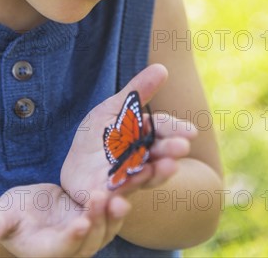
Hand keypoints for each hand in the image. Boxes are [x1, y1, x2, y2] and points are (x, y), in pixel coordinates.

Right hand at [0, 183, 130, 257]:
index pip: (62, 248)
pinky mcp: (98, 222)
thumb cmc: (16, 212)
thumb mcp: (3, 214)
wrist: (34, 209)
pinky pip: (112, 219)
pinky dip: (120, 208)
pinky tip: (126, 191)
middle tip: (101, 197)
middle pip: (89, 241)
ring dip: (114, 217)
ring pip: (106, 232)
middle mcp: (70, 248)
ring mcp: (87, 237)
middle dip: (97, 221)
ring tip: (118, 196)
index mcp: (46, 249)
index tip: (81, 223)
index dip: (72, 237)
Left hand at [61, 64, 197, 198]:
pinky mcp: (103, 194)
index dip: (175, 130)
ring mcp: (123, 178)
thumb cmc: (99, 135)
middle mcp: (139, 159)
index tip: (190, 132)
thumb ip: (138, 91)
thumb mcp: (114, 107)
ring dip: (153, 174)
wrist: (77, 168)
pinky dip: (116, 199)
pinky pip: (110, 198)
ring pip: (140, 177)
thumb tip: (163, 67)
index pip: (162, 130)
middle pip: (156, 155)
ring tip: (166, 168)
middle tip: (182, 148)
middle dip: (169, 151)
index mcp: (143, 136)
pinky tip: (118, 197)